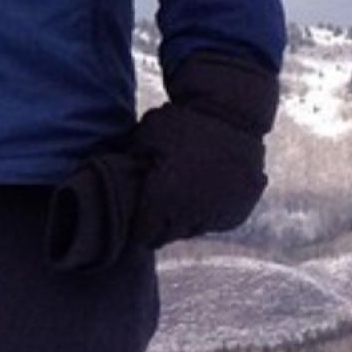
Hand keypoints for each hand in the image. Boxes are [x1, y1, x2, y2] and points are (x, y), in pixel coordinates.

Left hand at [127, 100, 266, 249]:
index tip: (139, 216)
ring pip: (194, 230)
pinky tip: (206, 194)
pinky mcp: (239, 211)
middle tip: (159, 207)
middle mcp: (189, 215)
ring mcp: (217, 216)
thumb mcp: (144, 136)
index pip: (143, 235)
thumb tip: (112, 173)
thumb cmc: (181, 121)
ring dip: (186, 220)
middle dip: (161, 227)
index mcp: (160, 201)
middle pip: (168, 237)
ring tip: (182, 199)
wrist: (231, 115)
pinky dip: (211, 214)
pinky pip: (219, 222)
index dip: (138, 228)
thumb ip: (130, 163)